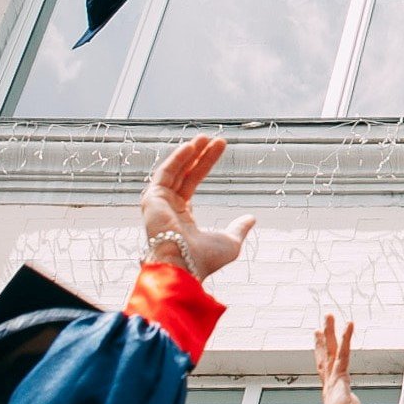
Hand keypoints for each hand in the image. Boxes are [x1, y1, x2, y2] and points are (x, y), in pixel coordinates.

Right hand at [143, 136, 256, 277]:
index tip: (219, 148)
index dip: (204, 165)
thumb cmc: (203, 260)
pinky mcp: (152, 200)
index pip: (191, 183)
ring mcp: (158, 204)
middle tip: (215, 139)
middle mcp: (167, 208)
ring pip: (174, 171)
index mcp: (181, 217)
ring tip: (205, 137)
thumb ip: (238, 228)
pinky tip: (190, 147)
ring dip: (188, 153)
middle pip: (184, 174)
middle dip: (199, 155)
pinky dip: (176, 159)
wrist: (184, 266)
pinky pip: (164, 174)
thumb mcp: (229, 242)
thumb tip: (251, 218)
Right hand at [313, 317, 402, 403]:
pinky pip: (344, 354)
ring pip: (331, 353)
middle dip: (326, 344)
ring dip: (330, 333)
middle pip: (327, 361)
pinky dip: (347, 338)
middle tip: (320, 329)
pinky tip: (350, 323)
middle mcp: (333, 390)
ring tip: (328, 316)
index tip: (333, 358)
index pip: (335, 379)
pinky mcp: (338, 380)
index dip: (334, 367)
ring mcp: (334, 384)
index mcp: (341, 402)